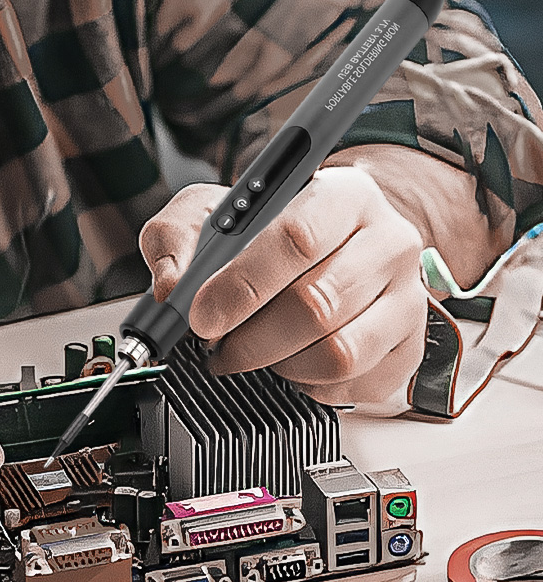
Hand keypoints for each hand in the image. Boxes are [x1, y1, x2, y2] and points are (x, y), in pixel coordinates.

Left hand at [139, 167, 428, 413]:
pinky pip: (353, 386)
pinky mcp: (408, 348)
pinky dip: (307, 384)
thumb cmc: (264, 230)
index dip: (243, 285)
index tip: (202, 315)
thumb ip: (177, 237)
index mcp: (344, 195)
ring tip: (250, 350)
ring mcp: (407, 299)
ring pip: (339, 353)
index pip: (298, 239)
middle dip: (250, 337)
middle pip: (318, 304)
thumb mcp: (208, 213)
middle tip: (216, 344)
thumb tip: (172, 287)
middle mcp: (389, 243)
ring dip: (276, 364)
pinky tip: (288, 360)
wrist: (319, 247)